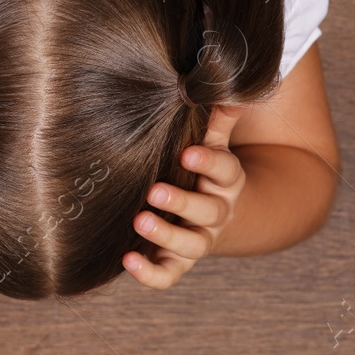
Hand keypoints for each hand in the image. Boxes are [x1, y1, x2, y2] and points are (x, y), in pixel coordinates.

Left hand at [123, 104, 244, 289]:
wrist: (216, 214)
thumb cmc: (203, 169)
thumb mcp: (213, 143)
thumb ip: (216, 119)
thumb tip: (224, 80)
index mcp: (227, 180)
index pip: (224, 170)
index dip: (208, 163)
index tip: (188, 153)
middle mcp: (216, 213)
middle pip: (207, 211)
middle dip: (182, 203)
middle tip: (154, 192)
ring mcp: (198, 240)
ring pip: (190, 245)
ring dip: (165, 235)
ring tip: (139, 221)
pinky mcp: (178, 262)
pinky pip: (168, 274)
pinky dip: (150, 273)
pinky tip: (127, 260)